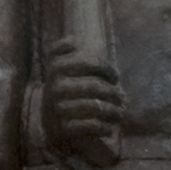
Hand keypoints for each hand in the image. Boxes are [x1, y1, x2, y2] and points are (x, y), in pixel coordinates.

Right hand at [42, 42, 125, 169]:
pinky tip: (110, 127)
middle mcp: (55, 87)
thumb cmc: (64, 90)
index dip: (107, 69)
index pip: (90, 62)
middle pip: (96, 86)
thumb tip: (72, 40)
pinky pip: (92, 126)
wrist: (48, 125)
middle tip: (121, 98)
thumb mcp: (59, 68)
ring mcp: (58, 108)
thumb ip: (62, 50)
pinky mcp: (64, 129)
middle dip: (114, 93)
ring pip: (97, 107)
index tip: (115, 77)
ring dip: (114, 111)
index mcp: (56, 68)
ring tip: (119, 113)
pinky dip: (105, 127)